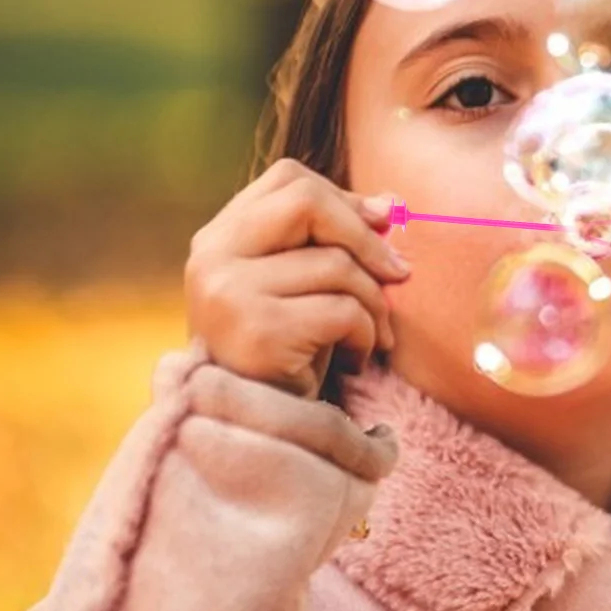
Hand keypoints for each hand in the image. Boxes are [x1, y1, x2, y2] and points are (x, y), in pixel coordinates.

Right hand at [185, 160, 410, 399]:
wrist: (254, 432)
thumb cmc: (285, 356)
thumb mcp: (301, 289)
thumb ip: (329, 242)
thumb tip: (390, 203)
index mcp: (217, 239)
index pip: (288, 179)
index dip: (345, 198)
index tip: (382, 226)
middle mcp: (212, 259)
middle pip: (308, 202)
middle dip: (367, 238)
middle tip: (398, 275)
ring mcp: (229, 294)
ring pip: (337, 265)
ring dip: (375, 304)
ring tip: (374, 336)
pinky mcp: (258, 332)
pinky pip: (344, 311)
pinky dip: (366, 336)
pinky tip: (356, 360)